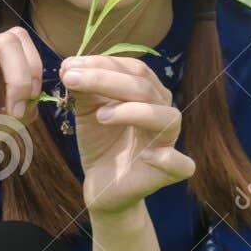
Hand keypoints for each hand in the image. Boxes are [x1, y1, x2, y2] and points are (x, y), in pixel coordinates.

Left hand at [60, 54, 193, 217]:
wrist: (101, 186)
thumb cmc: (100, 144)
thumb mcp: (88, 112)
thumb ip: (85, 89)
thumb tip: (69, 66)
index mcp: (150, 94)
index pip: (134, 70)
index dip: (102, 64)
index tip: (68, 66)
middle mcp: (163, 112)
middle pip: (144, 88)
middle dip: (105, 79)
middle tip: (71, 79)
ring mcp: (168, 142)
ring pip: (165, 117)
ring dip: (132, 112)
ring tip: (100, 115)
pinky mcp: (169, 173)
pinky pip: (181, 165)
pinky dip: (168, 159)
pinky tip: (148, 156)